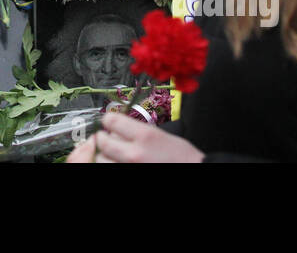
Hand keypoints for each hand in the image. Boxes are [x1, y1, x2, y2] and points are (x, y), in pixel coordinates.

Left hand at [67, 111, 203, 163]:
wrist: (195, 171)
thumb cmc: (182, 157)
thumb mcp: (161, 135)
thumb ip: (137, 131)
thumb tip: (118, 129)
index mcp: (145, 136)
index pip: (111, 120)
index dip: (108, 120)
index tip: (108, 122)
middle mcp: (134, 153)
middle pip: (102, 140)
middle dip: (103, 137)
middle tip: (106, 138)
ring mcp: (129, 167)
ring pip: (101, 158)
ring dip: (105, 155)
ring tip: (112, 154)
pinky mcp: (128, 176)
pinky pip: (109, 168)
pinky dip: (111, 164)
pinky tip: (118, 162)